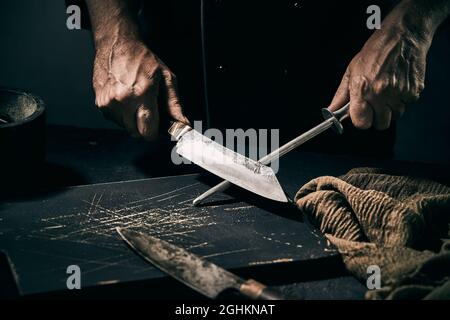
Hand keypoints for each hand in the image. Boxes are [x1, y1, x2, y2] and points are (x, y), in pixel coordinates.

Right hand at [93, 38, 188, 139]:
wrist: (117, 44)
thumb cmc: (141, 58)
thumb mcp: (166, 79)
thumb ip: (175, 105)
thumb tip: (182, 123)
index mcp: (142, 94)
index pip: (148, 131)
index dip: (155, 134)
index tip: (158, 131)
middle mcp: (123, 100)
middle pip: (135, 133)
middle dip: (144, 127)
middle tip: (148, 112)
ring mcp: (109, 102)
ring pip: (124, 127)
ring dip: (132, 121)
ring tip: (135, 102)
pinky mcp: (100, 102)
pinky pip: (113, 119)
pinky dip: (121, 114)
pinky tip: (125, 100)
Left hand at [328, 1, 439, 129]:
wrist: (403, 35)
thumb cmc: (375, 51)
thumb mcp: (351, 71)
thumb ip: (341, 95)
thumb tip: (331, 111)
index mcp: (363, 89)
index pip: (361, 123)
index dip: (361, 120)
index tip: (361, 114)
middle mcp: (381, 94)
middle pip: (380, 124)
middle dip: (376, 117)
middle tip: (374, 103)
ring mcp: (400, 93)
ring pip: (395, 116)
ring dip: (390, 109)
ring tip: (386, 91)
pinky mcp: (415, 91)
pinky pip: (407, 106)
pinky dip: (402, 99)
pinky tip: (397, 85)